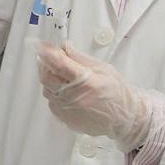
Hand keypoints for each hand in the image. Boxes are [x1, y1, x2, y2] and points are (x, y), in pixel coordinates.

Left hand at [36, 43, 164, 150]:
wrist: (124, 118)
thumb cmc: (117, 91)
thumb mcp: (103, 69)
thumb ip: (80, 58)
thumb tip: (63, 47)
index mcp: (86, 82)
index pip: (59, 64)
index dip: (47, 53)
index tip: (40, 45)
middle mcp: (74, 97)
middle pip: (47, 78)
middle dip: (46, 66)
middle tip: (51, 59)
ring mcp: (68, 110)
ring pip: (47, 90)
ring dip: (51, 80)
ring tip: (64, 77)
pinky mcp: (65, 119)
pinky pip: (52, 102)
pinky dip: (56, 94)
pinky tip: (68, 92)